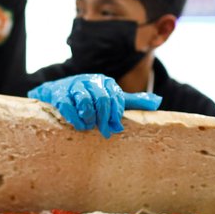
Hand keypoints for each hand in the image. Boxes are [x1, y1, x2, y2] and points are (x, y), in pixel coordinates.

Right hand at [28, 74, 161, 138]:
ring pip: (85, 100)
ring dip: (89, 117)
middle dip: (105, 118)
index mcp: (105, 82)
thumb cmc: (89, 97)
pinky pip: (67, 106)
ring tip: (89, 127)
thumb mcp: (111, 97)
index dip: (117, 114)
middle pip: (102, 99)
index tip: (116, 129)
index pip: (116, 97)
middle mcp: (90, 81)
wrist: (57, 91)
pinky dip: (74, 118)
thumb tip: (157, 101)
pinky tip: (79, 126)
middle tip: (105, 132)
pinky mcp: (59, 94)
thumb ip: (132, 101)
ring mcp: (73, 86)